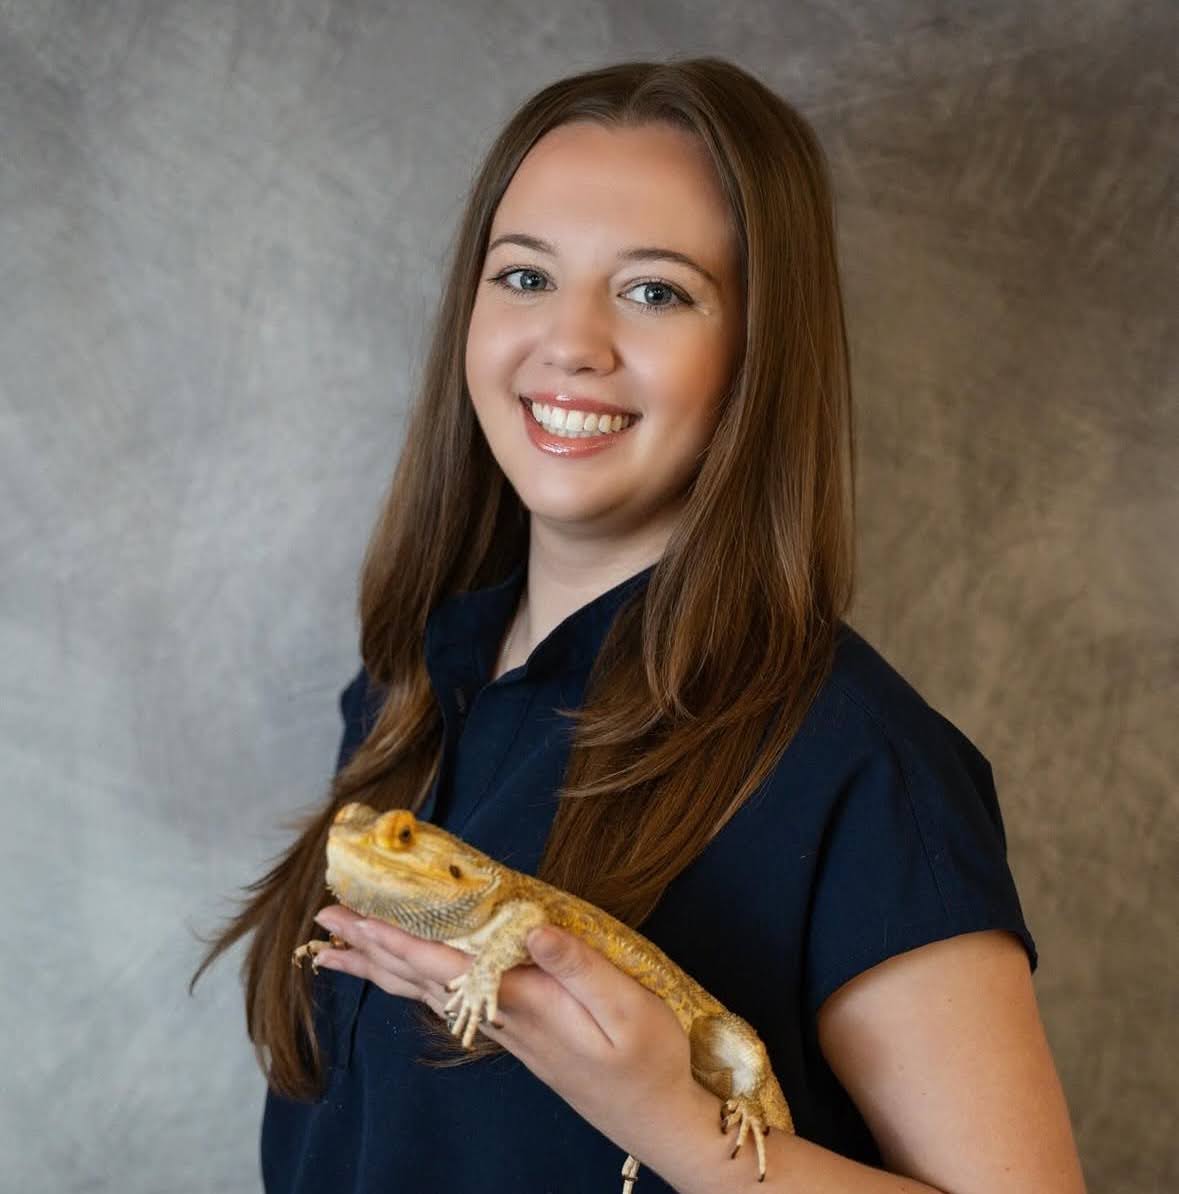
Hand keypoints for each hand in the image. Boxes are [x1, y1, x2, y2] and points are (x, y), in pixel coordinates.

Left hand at [310, 905, 702, 1162]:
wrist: (662, 1120)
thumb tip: (530, 924)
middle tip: (325, 919)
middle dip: (371, 946)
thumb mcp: (628, 1006)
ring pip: (428, 994)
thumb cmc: (653, 1060)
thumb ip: (579, 964)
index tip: (350, 914)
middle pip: (420, 979)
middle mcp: (504, 1018)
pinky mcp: (521, 1037)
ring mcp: (509, 1032)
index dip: (393, 936)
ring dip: (384, 967)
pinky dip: (417, 983)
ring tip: (345, 950)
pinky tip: (410, 979)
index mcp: (524, 1003)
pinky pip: (450, 1004)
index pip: (442, 964)